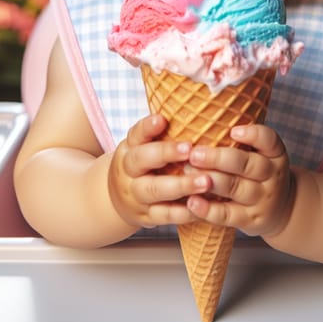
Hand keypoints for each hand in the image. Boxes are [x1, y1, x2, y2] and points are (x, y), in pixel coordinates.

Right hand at [108, 114, 212, 228]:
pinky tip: (203, 206)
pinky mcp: (145, 217)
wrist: (116, 199)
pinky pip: (164, 216)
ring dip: (181, 186)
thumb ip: (161, 131)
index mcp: (129, 148)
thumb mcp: (143, 145)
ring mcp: (135, 195)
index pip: (136, 134)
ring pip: (154, 190)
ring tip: (206, 181)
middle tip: (191, 149)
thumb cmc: (143, 163)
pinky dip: (184, 212)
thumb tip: (195, 104)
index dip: (148, 127)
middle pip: (141, 160)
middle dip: (166, 154)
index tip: (162, 119)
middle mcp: (128, 171)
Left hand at [184, 124, 294, 237]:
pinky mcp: (251, 219)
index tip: (232, 130)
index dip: (252, 135)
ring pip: (236, 188)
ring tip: (187, 173)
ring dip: (210, 180)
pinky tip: (192, 202)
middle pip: (247, 165)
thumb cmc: (259, 173)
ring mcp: (263, 198)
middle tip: (194, 153)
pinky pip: (228, 215)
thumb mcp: (260, 154)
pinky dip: (208, 209)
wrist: (282, 210)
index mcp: (275, 153)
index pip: (269, 140)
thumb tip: (200, 116)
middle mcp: (272, 175)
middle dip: (218, 158)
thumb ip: (240, 141)